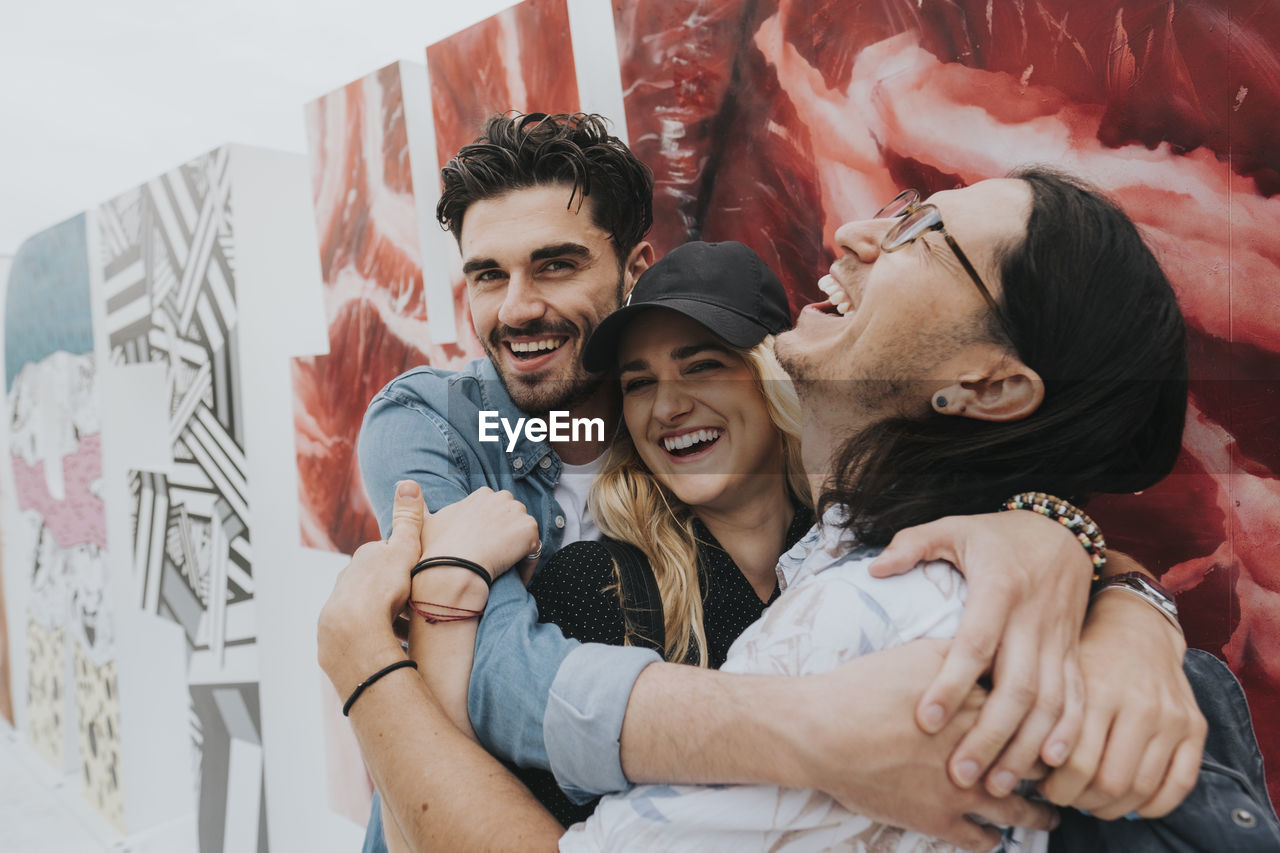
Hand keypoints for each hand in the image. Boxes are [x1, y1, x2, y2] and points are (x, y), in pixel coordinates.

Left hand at [317, 480, 425, 692]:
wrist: (354, 632)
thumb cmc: (382, 589)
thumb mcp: (404, 550)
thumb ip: (408, 519)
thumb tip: (408, 482)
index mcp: (362, 560)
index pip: (385, 557)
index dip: (405, 566)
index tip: (420, 578)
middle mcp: (346, 582)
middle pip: (375, 585)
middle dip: (394, 594)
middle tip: (416, 608)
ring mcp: (338, 611)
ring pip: (367, 612)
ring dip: (385, 620)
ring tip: (409, 634)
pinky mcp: (334, 639)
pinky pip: (360, 636)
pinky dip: (375, 639)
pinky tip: (391, 648)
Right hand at [419, 487, 539, 580]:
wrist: (453, 569)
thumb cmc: (437, 550)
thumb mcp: (424, 523)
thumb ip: (418, 506)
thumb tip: (404, 486)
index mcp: (481, 494)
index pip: (495, 510)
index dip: (491, 531)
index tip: (483, 549)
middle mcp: (502, 497)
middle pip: (512, 518)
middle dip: (507, 536)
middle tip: (495, 561)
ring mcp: (518, 512)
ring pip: (523, 534)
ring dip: (517, 551)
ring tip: (504, 572)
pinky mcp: (529, 530)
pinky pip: (534, 551)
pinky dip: (526, 566)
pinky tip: (513, 579)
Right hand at [795, 640, 1059, 850]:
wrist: (822, 731)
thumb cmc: (864, 688)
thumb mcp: (918, 653)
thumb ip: (962, 654)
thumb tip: (992, 652)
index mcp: (979, 708)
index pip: (1035, 718)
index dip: (1048, 724)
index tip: (1053, 726)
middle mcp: (981, 752)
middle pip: (1036, 763)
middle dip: (1049, 768)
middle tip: (1059, 771)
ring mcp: (962, 791)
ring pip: (1020, 810)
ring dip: (1039, 815)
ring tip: (1049, 815)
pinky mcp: (938, 820)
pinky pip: (982, 840)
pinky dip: (994, 840)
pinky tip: (996, 836)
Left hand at [870, 511, 1089, 793]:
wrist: (1061, 532)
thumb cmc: (995, 536)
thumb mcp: (952, 527)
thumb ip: (912, 544)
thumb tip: (876, 569)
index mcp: (998, 588)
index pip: (975, 643)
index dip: (951, 683)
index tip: (926, 719)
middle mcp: (1032, 618)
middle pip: (1016, 687)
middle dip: (989, 735)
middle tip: (960, 775)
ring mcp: (1058, 639)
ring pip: (1050, 703)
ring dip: (1026, 747)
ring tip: (998, 785)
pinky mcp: (1073, 652)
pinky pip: (1076, 698)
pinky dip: (1068, 733)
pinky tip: (1049, 765)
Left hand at [1040, 586, 1204, 817]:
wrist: (1136, 624)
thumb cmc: (1086, 652)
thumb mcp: (1056, 672)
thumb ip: (1041, 714)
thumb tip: (1016, 763)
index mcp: (1099, 690)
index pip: (1076, 763)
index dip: (1057, 787)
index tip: (1044, 787)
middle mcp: (1140, 705)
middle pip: (1110, 782)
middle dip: (1082, 800)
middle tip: (1066, 797)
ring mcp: (1172, 717)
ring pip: (1142, 788)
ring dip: (1113, 807)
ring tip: (1092, 800)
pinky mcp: (1195, 726)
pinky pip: (1181, 783)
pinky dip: (1155, 804)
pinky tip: (1132, 804)